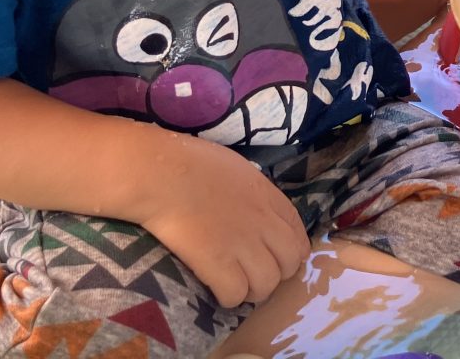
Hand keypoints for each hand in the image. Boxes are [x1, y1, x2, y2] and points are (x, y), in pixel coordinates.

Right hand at [133, 132, 309, 307]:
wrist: (162, 174)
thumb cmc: (190, 162)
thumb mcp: (237, 169)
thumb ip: (253, 192)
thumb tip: (254, 209)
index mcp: (267, 197)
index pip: (298, 234)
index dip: (293, 252)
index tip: (279, 259)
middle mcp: (262, 222)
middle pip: (289, 263)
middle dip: (277, 274)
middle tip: (255, 276)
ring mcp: (242, 244)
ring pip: (267, 284)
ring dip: (253, 291)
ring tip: (237, 286)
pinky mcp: (217, 264)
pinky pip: (236, 294)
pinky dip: (229, 298)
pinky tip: (217, 290)